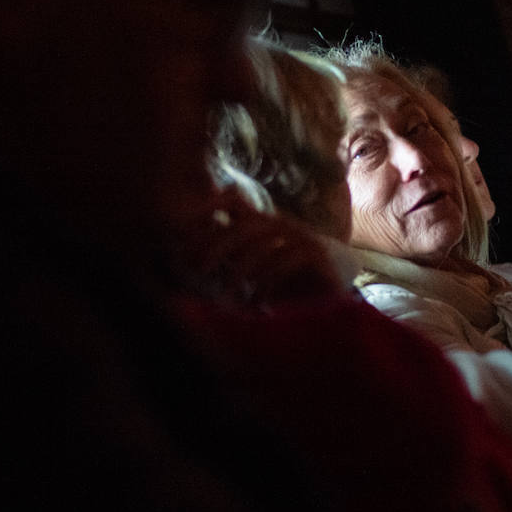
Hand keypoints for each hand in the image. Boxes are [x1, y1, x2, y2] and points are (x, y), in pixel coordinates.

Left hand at [170, 190, 343, 305]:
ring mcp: (302, 238)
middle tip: (199, 269)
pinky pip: (286, 261)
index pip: (233, 204)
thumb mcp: (250, 271)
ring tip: (228, 293)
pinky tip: (257, 301)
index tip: (184, 231)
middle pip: (245, 226)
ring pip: (264, 244)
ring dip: (241, 270)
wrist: (328, 307)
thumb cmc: (284, 290)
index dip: (209, 210)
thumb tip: (189, 251)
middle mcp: (283, 226)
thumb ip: (228, 257)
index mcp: (265, 224)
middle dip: (218, 246)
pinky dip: (267, 282)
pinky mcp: (317, 256)